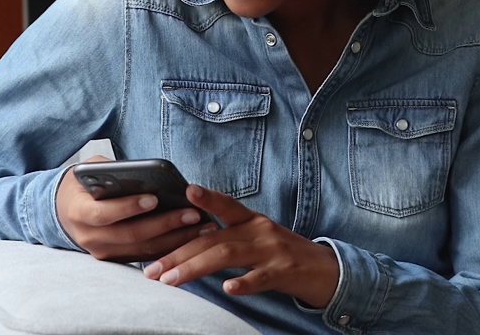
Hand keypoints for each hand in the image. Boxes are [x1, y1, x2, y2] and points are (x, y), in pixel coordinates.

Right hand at [55, 156, 207, 261]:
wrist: (63, 210)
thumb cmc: (83, 184)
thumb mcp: (91, 169)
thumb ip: (113, 171)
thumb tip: (147, 173)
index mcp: (78, 212)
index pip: (103, 213)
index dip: (128, 207)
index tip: (154, 198)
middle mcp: (89, 237)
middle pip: (130, 234)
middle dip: (164, 224)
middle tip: (192, 214)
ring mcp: (102, 252)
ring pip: (142, 249)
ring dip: (175, 239)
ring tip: (202, 226)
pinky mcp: (116, 259)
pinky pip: (146, 255)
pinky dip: (169, 247)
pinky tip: (192, 237)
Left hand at [142, 184, 338, 308]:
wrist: (326, 271)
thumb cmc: (284, 256)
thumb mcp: (258, 239)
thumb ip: (230, 237)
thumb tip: (191, 243)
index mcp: (252, 221)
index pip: (226, 204)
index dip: (207, 197)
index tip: (184, 191)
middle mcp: (259, 231)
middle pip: (213, 239)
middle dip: (179, 254)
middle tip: (152, 270)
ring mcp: (272, 251)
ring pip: (227, 255)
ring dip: (195, 267)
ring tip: (171, 279)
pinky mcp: (283, 272)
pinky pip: (260, 277)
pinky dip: (244, 282)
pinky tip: (228, 288)